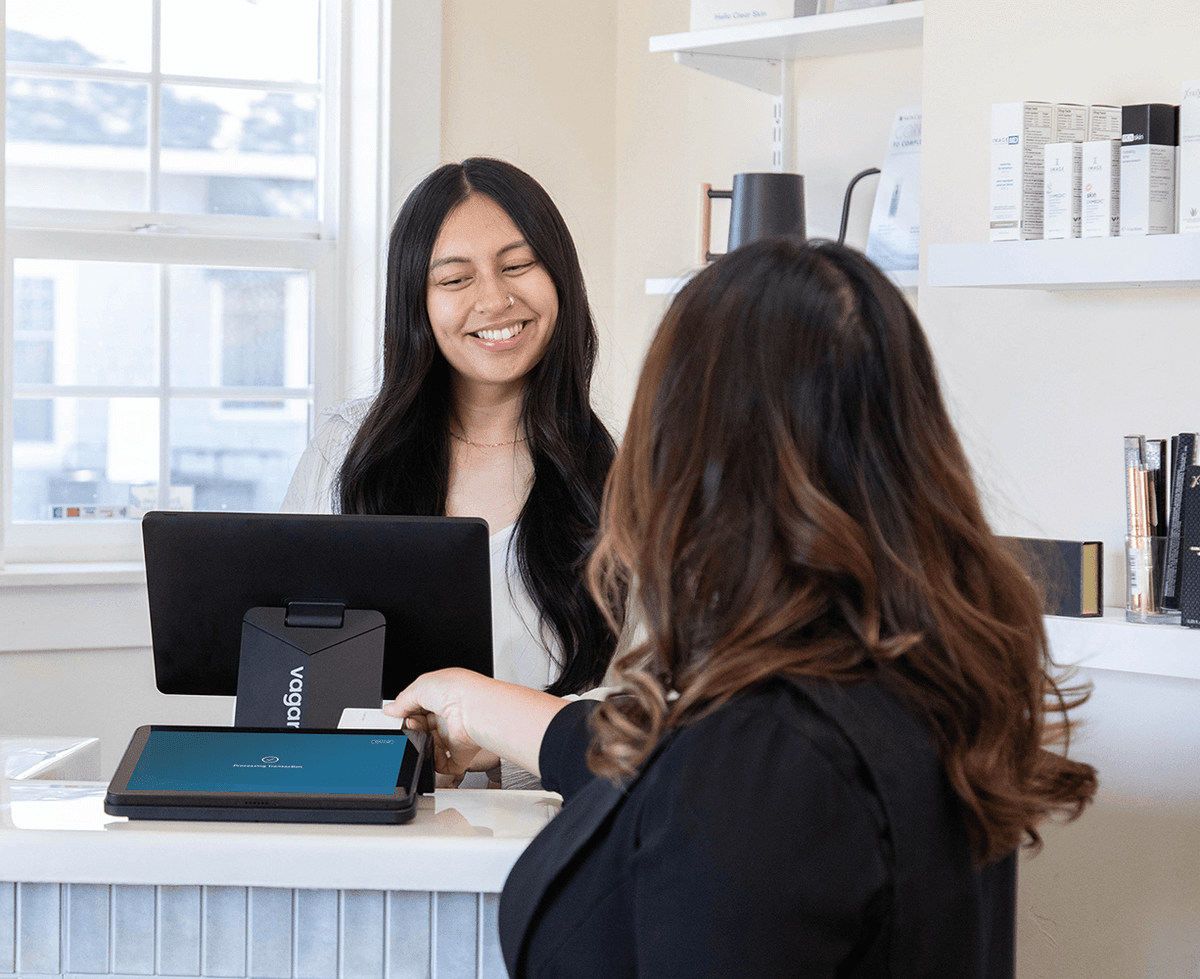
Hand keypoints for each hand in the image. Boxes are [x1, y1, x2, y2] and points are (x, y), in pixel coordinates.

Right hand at [386, 669, 570, 779]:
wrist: (475, 709)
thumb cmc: (456, 691)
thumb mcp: (420, 687)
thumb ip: (402, 701)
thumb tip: (391, 710)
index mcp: (442, 696)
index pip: (419, 708)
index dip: (408, 713)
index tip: (399, 716)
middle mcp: (449, 715)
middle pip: (423, 728)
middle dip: (412, 728)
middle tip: (409, 725)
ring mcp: (455, 734)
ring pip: (430, 746)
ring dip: (421, 744)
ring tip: (420, 737)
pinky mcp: (461, 752)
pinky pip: (444, 765)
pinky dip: (435, 763)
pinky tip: (432, 752)